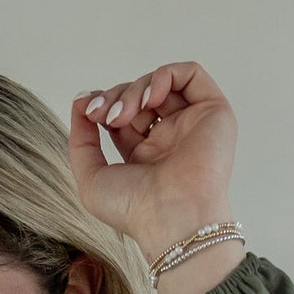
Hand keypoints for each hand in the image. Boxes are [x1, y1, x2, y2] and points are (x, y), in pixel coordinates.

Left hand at [68, 62, 236, 263]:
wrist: (173, 220)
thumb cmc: (135, 212)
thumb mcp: (91, 180)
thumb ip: (80, 141)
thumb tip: (80, 102)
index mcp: (145, 155)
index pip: (123, 113)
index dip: (104, 104)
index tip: (89, 110)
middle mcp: (170, 139)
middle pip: (140, 96)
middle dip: (116, 96)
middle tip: (106, 115)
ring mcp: (192, 125)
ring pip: (162, 83)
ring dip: (136, 88)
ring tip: (126, 112)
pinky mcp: (213, 113)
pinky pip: (191, 74)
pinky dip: (166, 75)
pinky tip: (151, 98)